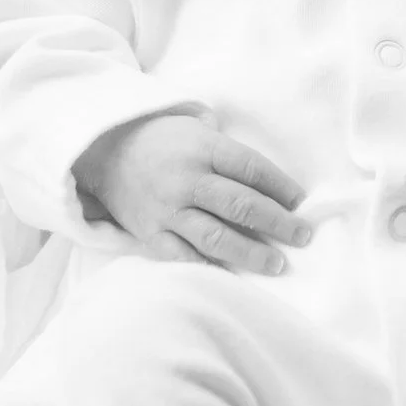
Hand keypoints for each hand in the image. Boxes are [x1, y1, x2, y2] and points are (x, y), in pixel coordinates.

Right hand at [73, 109, 312, 273]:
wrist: (103, 151)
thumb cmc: (162, 139)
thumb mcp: (196, 127)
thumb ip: (229, 152)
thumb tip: (273, 183)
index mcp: (202, 149)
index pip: (251, 169)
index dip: (281, 187)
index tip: (301, 202)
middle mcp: (187, 180)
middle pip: (241, 205)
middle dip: (278, 224)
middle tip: (303, 236)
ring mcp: (168, 210)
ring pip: (216, 237)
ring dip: (251, 253)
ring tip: (277, 264)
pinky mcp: (152, 234)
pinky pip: (184, 256)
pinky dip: (210, 268)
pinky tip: (234, 277)